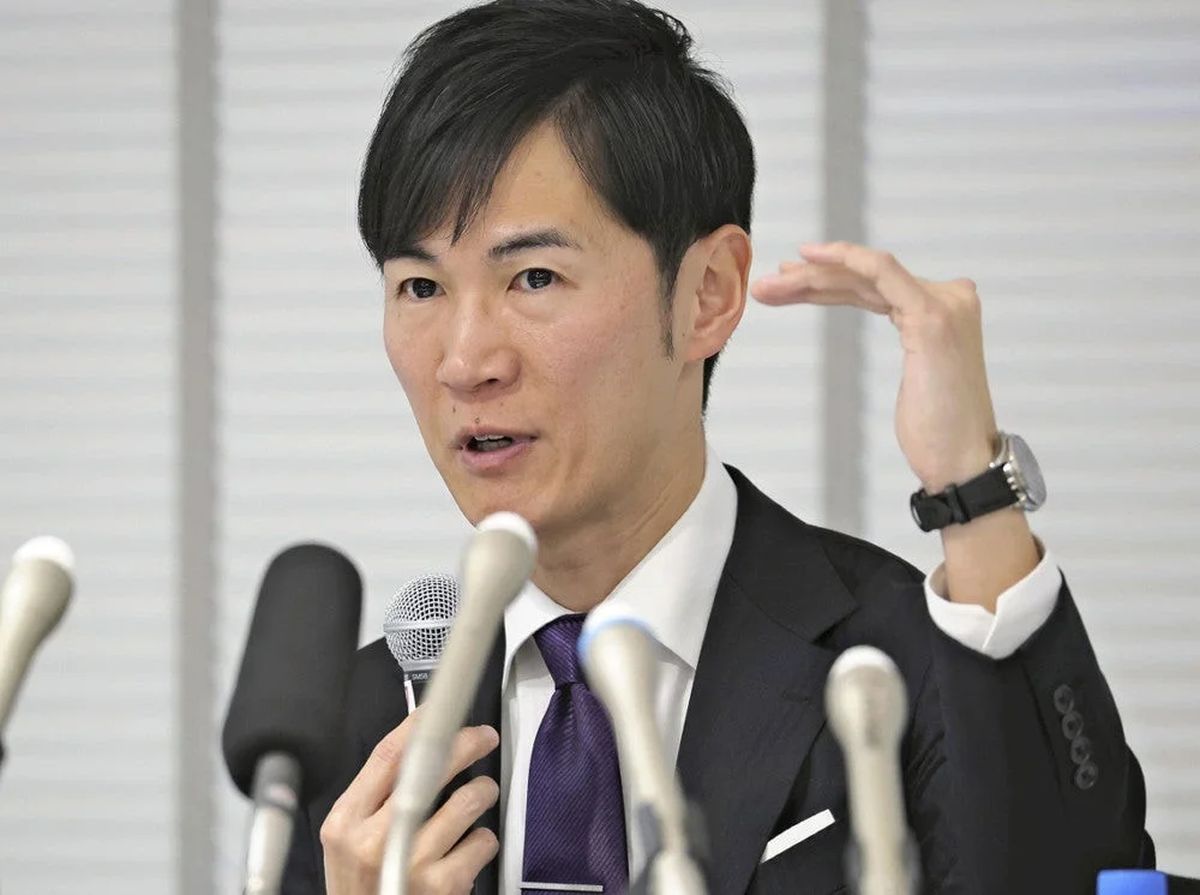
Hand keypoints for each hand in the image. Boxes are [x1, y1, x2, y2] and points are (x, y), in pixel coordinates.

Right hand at [320, 710, 500, 894]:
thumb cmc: (362, 887)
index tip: (443, 711)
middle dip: (464, 743)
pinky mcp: (442, 885)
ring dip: (482, 791)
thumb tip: (417, 748)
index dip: (421, 725)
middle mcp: (375, 840)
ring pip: (466, 801)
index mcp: (346, 820)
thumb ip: (374, 798)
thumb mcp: (348, 840)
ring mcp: (410, 862)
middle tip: (483, 737)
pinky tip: (473, 845)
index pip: (387, 754)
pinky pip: (482, 841)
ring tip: (480, 796)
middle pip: (429, 769)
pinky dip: (485, 839)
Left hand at [751, 241, 1039, 610]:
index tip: (787, 282)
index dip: (828, 281)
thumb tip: (875, 323)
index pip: (875, 286)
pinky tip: (812, 258)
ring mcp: (942, 303)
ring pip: (865, 274)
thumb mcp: (916, 374)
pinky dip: (847, 260)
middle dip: (811, 277)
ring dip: (813, 276)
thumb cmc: (938, 429)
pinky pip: (881, 273)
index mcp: (943, 309)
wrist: (962, 461)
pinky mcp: (930, 316)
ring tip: (772, 283)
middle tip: (768, 282)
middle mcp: (948, 297)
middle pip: (866, 279)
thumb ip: (906, 339)